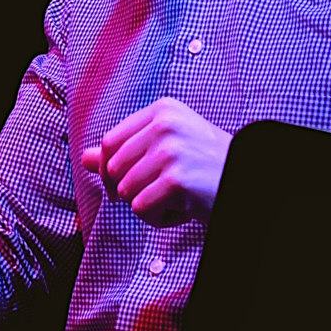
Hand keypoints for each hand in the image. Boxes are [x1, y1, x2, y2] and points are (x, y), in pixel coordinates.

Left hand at [79, 97, 230, 226]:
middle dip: (128, 192)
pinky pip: (142, 209)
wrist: (248, 183)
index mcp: (163, 111)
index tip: (121, 187)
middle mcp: (166, 124)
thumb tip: (82, 158)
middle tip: (158, 196)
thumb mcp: (167, 149)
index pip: (109, 141)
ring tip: (176, 200)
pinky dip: (159, 219)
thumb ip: (125, 150)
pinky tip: (184, 210)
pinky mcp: (177, 180)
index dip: (107, 170)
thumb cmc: (207, 168)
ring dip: (148, 206)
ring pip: (126, 192)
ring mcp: (172, 150)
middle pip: (113, 168)